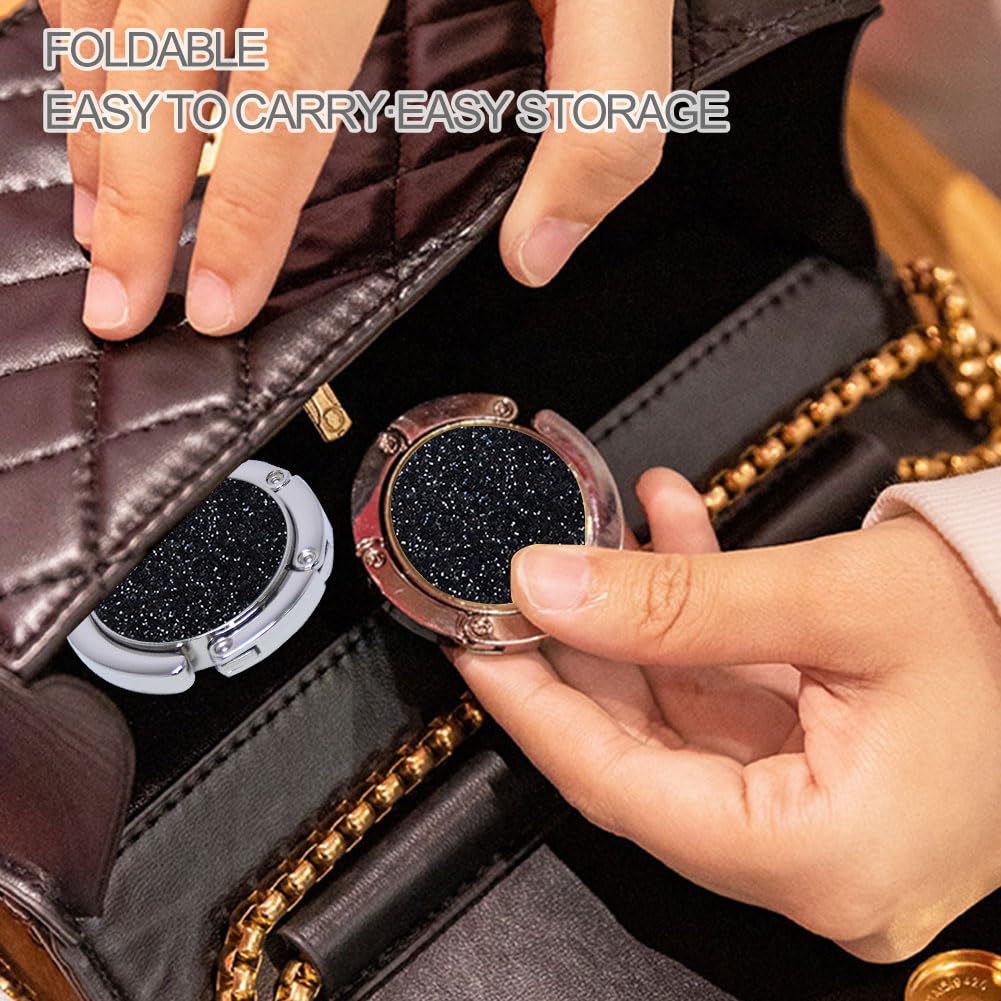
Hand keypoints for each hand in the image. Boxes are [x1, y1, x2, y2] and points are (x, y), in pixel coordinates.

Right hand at [39, 0, 673, 338]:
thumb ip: (600, 111)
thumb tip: (538, 251)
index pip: (285, 84)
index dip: (245, 210)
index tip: (216, 304)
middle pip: (165, 46)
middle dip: (133, 191)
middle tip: (116, 298)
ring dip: (93, 110)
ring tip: (94, 210)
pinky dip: (76, 13)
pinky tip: (79, 72)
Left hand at [453, 469, 1000, 962]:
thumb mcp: (832, 598)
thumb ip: (676, 601)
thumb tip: (545, 588)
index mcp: (821, 858)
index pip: (624, 792)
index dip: (537, 714)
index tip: (480, 650)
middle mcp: (815, 868)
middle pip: (644, 764)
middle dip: (579, 663)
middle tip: (520, 596)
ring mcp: (818, 828)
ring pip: (681, 730)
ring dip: (637, 626)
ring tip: (600, 539)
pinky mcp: (823, 783)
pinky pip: (730, 707)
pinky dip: (695, 629)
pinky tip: (671, 539)